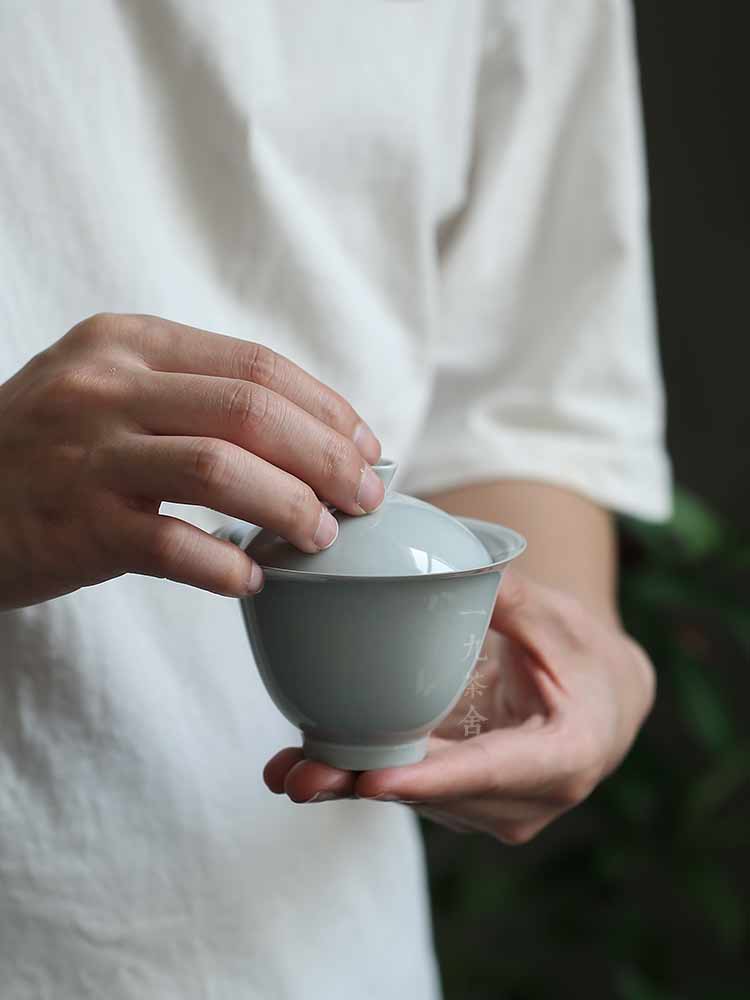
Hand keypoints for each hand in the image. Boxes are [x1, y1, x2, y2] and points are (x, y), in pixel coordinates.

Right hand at [0, 312, 382, 609]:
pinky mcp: (76, 526)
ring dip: (292, 507)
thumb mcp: (111, 390)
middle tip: (367, 498)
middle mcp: (107, 387)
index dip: (328, 408)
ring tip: (322, 537)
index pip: (256, 365)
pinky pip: (174, 546)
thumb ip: (194, 398)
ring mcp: (88, 454)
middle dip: (329, 457)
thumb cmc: (50, 448)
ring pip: (222, 470)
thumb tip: (311, 436)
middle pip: (252, 411)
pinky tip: (252, 579)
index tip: (368, 445)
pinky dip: (227, 566)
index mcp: (129, 344)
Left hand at [263, 571, 655, 843]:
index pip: (492, 773)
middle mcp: (527, 800)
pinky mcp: (464, 802)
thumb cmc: (585, 654)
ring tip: (289, 768)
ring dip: (352, 784)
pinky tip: (310, 763)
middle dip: (366, 785)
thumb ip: (511, 597)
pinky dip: (363, 775)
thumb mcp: (560, 620)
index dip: (432, 779)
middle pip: (438, 795)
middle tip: (299, 775)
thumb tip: (455, 567)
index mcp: (565, 757)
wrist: (603, 699)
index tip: (374, 780)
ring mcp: (493, 809)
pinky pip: (411, 789)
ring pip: (416, 799)